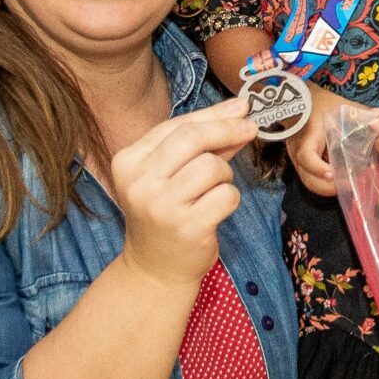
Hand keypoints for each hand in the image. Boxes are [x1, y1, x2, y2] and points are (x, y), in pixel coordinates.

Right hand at [110, 98, 254, 289]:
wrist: (153, 268)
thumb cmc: (166, 213)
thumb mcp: (171, 174)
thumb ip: (200, 143)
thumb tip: (238, 110)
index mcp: (128, 161)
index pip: (176, 126)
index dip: (213, 115)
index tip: (241, 109)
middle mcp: (139, 182)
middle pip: (193, 139)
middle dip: (228, 130)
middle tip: (250, 129)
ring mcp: (161, 206)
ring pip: (212, 166)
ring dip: (225, 175)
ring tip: (214, 190)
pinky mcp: (186, 227)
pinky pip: (226, 195)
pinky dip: (230, 198)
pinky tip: (216, 209)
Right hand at [284, 85, 364, 196]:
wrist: (296, 100)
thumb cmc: (319, 103)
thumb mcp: (341, 107)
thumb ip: (362, 114)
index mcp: (308, 137)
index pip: (307, 157)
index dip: (319, 169)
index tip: (333, 174)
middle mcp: (298, 152)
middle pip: (309, 180)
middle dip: (330, 187)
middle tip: (351, 183)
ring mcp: (297, 159)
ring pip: (310, 182)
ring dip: (329, 187)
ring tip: (348, 181)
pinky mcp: (300, 163)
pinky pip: (311, 178)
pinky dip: (325, 181)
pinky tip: (341, 176)